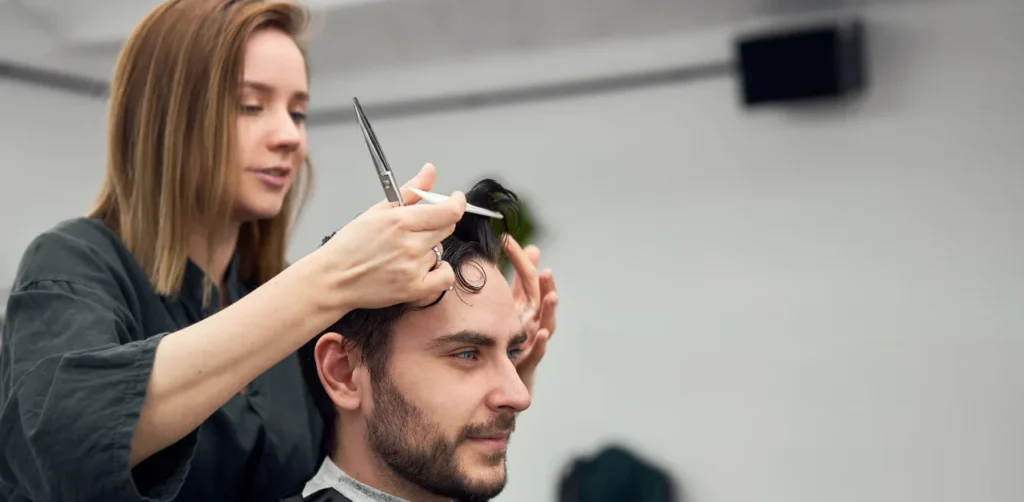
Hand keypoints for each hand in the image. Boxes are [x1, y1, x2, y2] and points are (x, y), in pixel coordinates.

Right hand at [318, 163, 466, 310]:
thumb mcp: (378, 210)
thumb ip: (410, 190)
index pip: (449, 211)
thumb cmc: (351, 245)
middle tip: (417, 229)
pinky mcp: (414, 289)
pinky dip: (440, 272)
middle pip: (447, 228)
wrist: (334, 279)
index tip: (456, 199)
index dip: (457, 202)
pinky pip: (445, 277)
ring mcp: (413, 268)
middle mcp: (410, 244)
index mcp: (401, 221)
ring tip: (404, 253)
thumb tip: (430, 170)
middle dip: (437, 224)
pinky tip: (425, 268)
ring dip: (429, 249)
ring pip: (440, 251)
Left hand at [504, 235, 557, 392]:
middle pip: (543, 300)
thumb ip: (519, 281)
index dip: (522, 261)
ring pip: (546, 323)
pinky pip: (536, 352)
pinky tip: (542, 333)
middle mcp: (534, 323)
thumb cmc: (508, 343)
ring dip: (550, 309)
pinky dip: (540, 343)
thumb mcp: (511, 309)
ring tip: (552, 296)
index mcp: (528, 309)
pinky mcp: (528, 363)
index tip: (507, 240)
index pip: (530, 280)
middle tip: (545, 270)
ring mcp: (533, 342)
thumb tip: (531, 247)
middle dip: (546, 285)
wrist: (503, 381)